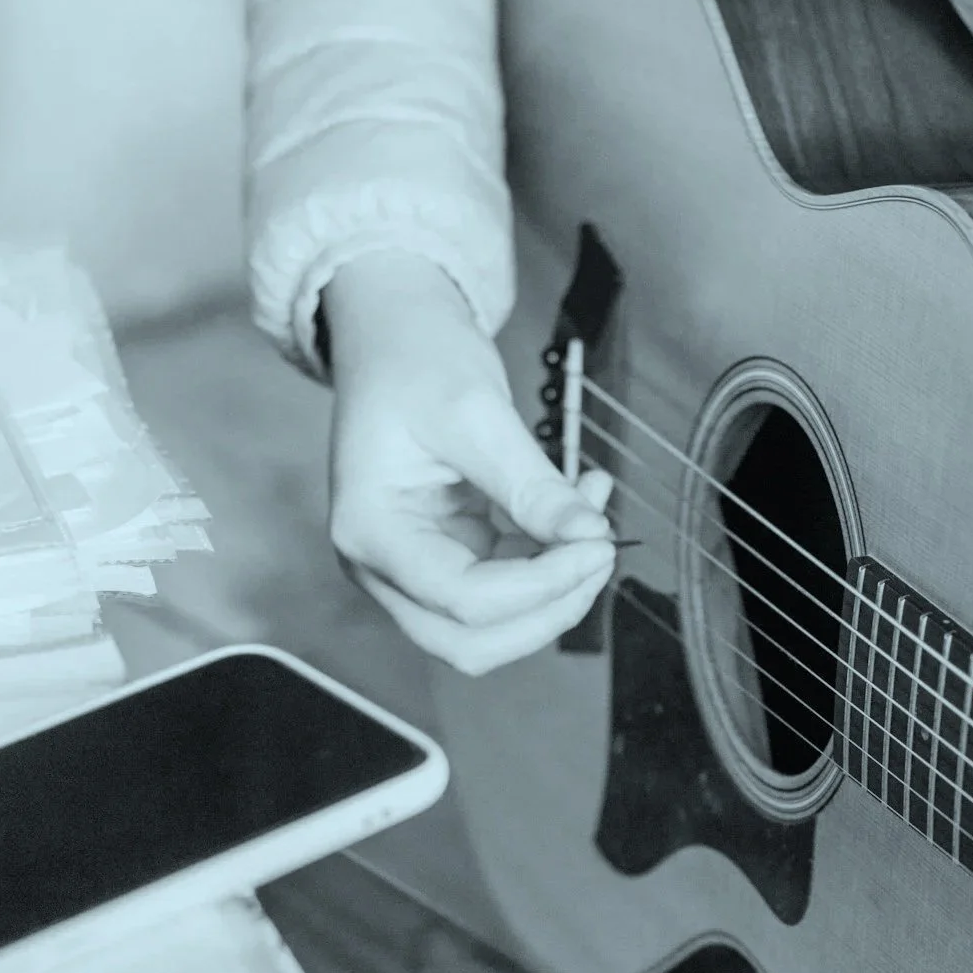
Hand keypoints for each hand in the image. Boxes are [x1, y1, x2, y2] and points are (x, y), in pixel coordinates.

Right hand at [323, 254, 618, 674]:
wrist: (393, 332)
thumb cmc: (413, 358)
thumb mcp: (476, 411)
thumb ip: (532, 484)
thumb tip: (589, 536)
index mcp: (370, 530)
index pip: (463, 599)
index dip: (542, 585)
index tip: (600, 543)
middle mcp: (381, 564)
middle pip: (470, 640)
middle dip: (549, 609)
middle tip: (603, 552)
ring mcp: (413, 565)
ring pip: (493, 624)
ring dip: (556, 585)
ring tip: (595, 510)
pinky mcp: (448, 554)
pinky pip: (507, 583)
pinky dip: (551, 558)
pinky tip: (579, 503)